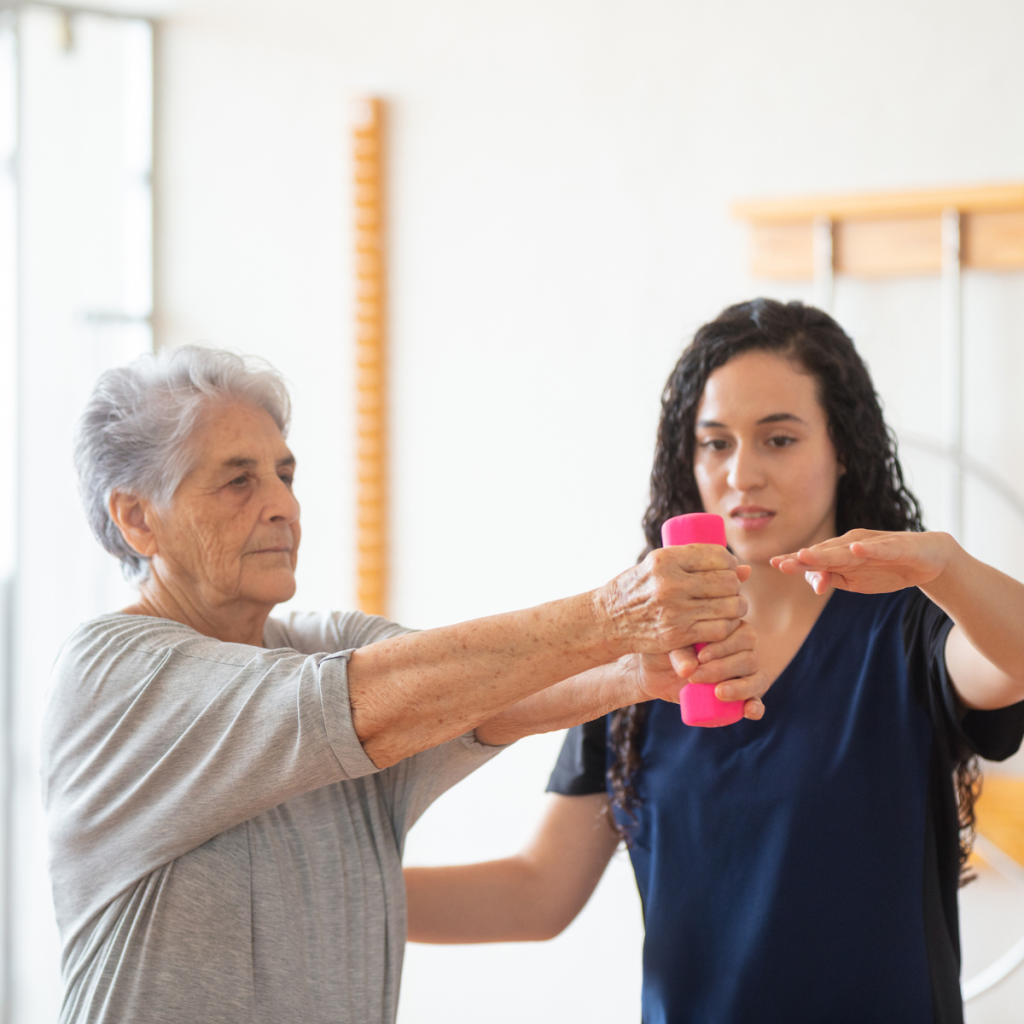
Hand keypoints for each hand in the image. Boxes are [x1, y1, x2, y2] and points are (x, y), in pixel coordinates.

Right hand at [596, 545, 749, 655]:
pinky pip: (719, 629)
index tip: (730, 569)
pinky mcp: (677, 634)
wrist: (609, 619)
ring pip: (728, 607)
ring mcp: (675, 610)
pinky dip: (727, 626)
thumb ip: (696, 564)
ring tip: (731, 606)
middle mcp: (671, 583)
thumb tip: (746, 570)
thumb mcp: (658, 566)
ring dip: (736, 607)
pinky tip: (722, 622)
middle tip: (730, 591)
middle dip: (735, 586)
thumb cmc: (637, 588)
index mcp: (666, 559)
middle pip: (727, 582)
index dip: (731, 562)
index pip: (717, 556)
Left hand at [630, 621, 768, 720]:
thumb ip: (679, 653)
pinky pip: (756, 701)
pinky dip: (756, 706)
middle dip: (723, 669)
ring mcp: (743, 674)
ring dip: (740, 687)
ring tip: (718, 693)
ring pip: (757, 678)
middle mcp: (742, 650)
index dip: (724, 647)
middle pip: (749, 658)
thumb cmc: (663, 649)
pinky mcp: (739, 696)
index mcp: (730, 629)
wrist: (653, 671)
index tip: (700, 656)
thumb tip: (689, 669)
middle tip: (695, 677)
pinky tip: (749, 710)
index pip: (744, 634)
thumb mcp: (668, 646)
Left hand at [770, 529, 955, 595]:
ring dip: (826, 553)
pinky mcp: (897, 546)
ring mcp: (873, 544)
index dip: (794, 561)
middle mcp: (853, 544)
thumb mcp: (856, 581)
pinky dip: (868, 549)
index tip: (772, 564)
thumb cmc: (886, 569)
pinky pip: (880, 548)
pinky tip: (855, 549)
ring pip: (846, 550)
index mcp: (841, 553)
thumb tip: (814, 584)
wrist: (928, 560)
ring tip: (806, 555)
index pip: (814, 557)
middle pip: (824, 552)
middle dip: (803, 558)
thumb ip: (833, 580)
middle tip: (781, 564)